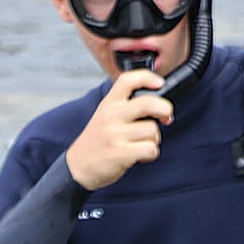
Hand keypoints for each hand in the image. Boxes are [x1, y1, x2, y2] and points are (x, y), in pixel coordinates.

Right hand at [66, 68, 171, 189]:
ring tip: (141, 143)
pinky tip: (140, 155)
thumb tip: (159, 104)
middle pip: (148, 103)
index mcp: (109, 103)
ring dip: (154, 139)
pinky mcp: (120, 153)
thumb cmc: (98, 140)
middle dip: (165, 109)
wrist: (78, 166)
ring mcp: (114, 134)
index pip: (127, 80)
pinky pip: (150, 149)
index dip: (147, 77)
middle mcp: (111, 116)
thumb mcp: (106, 115)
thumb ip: (127, 106)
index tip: (159, 83)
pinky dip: (151, 154)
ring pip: (152, 130)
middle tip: (166, 117)